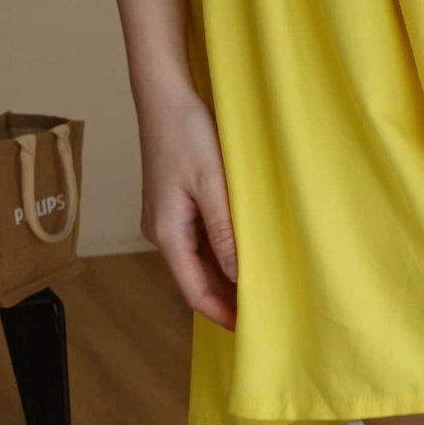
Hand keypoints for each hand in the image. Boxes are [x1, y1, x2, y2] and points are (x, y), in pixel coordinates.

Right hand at [137, 77, 237, 329]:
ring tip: (258, 287)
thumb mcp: (213, 184)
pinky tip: (242, 253)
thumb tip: (237, 276)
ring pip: (196, 261)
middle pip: (194, 280)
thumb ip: (224, 232)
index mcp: (166, 231)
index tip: (250, 329)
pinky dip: (218, 254)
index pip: (193, 290)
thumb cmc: (186, 133)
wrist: (163, 95)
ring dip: (223, 277)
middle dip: (225, 300)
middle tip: (262, 313)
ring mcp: (165, 218)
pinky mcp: (173, 205)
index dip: (221, 313)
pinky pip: (196, 241)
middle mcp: (161, 231)